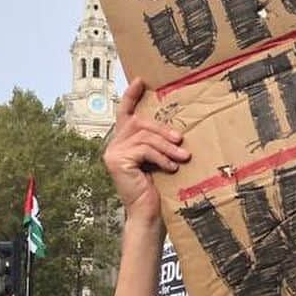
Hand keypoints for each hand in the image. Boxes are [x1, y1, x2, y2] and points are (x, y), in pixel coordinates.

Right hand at [104, 78, 190, 225]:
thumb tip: (177, 132)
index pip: (125, 113)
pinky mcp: (117, 161)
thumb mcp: (159, 161)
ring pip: (144, 137)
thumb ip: (158, 144)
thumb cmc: (157, 190)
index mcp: (123, 142)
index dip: (131, 95)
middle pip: (139, 123)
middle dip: (162, 130)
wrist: (149, 215)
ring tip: (183, 157)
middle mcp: (114, 144)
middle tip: (181, 140)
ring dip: (167, 146)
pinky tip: (172, 167)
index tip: (141, 80)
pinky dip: (161, 158)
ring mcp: (113, 153)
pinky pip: (144, 150)